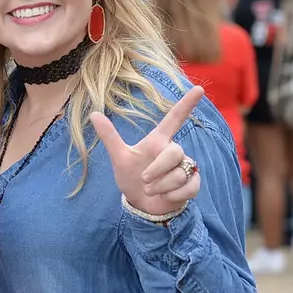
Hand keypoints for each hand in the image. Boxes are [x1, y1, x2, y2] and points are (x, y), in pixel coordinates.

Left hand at [90, 86, 204, 216]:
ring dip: (161, 186)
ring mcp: (186, 167)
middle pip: (175, 153)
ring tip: (151, 190)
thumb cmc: (131, 178)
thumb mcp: (119, 158)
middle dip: (157, 169)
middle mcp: (174, 151)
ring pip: (180, 174)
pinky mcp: (193, 183)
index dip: (186, 104)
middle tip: (144, 180)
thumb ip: (109, 137)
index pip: (174, 119)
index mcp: (158, 141)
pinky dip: (173, 196)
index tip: (198, 88)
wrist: (141, 204)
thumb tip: (93, 113)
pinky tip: (165, 197)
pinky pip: (189, 187)